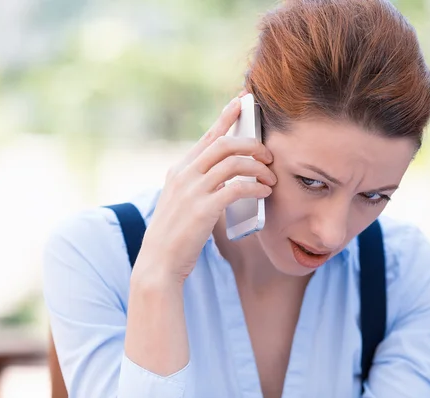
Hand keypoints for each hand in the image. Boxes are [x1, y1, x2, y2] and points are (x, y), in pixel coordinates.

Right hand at [134, 92, 276, 283]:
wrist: (159, 262)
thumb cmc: (176, 234)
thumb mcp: (182, 201)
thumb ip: (199, 184)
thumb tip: (228, 175)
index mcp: (180, 170)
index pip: (207, 136)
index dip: (226, 117)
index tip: (242, 102)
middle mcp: (184, 174)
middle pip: (224, 144)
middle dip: (251, 144)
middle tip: (268, 155)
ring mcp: (192, 190)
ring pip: (233, 162)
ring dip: (258, 167)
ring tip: (270, 177)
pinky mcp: (203, 209)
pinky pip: (237, 187)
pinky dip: (255, 186)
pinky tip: (265, 192)